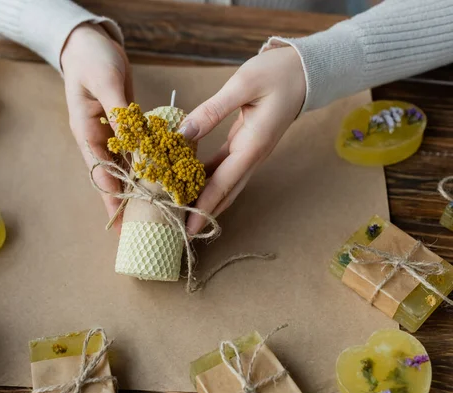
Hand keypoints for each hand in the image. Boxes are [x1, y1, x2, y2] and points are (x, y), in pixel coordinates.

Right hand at [61, 23, 132, 230]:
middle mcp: (97, 137)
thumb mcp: (106, 83)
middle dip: (122, 199)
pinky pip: (135, 149)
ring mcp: (110, 133)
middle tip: (135, 226)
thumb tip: (136, 142)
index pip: (99, 169)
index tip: (122, 215)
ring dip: (135, 185)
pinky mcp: (123, 126)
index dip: (110, 194)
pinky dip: (145, 163)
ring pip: (124, 165)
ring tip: (149, 209)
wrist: (89, 43)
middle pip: (110, 175)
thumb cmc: (92, 60)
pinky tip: (157, 177)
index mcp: (86, 131)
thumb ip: (121, 114)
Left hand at [179, 47, 305, 233]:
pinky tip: (187, 178)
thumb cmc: (278, 73)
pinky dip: (207, 176)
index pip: (223, 184)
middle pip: (225, 192)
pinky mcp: (246, 144)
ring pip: (225, 183)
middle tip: (180, 228)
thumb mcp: (243, 86)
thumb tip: (183, 133)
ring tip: (180, 207)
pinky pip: (224, 167)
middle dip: (204, 211)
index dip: (204, 207)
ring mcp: (250, 152)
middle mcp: (253, 156)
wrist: (307, 70)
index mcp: (253, 146)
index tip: (189, 228)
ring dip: (205, 197)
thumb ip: (212, 111)